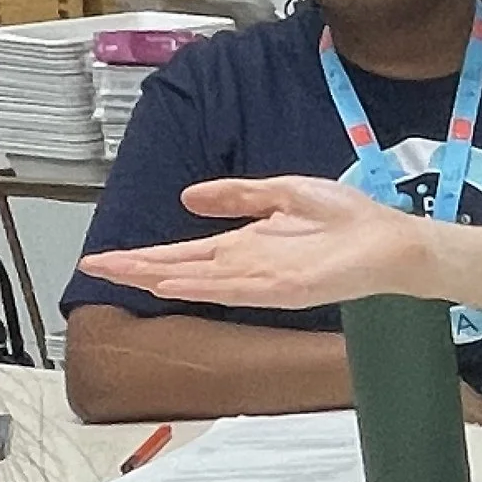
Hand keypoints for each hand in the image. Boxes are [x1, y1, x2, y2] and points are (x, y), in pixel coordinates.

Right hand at [75, 179, 430, 314]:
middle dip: (137, 269)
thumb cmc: (346, 219)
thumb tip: (188, 198)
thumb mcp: (282, 193)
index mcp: (245, 246)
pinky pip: (238, 289)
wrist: (388, 240)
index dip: (143, 256)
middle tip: (94, 268)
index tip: (105, 258)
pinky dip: (204, 286)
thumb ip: (237, 195)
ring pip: (200, 281)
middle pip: (181, 269)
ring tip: (121, 274)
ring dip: (160, 278)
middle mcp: (247, 266)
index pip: (182, 254)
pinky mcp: (286, 288)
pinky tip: (175, 284)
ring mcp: (264, 280)